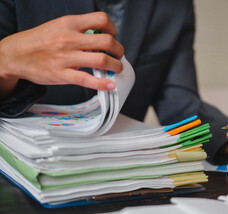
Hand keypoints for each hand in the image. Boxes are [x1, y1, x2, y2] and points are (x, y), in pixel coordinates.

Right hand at [0, 12, 123, 97]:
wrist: (15, 54)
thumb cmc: (39, 41)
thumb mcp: (58, 26)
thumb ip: (79, 30)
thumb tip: (102, 37)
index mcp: (69, 24)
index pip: (100, 19)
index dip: (112, 28)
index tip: (112, 36)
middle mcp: (68, 39)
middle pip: (107, 41)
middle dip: (118, 50)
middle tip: (118, 55)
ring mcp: (66, 57)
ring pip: (101, 60)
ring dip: (115, 65)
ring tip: (116, 68)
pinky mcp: (62, 74)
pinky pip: (87, 79)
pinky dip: (103, 83)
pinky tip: (110, 85)